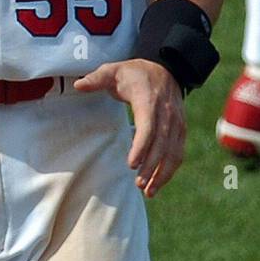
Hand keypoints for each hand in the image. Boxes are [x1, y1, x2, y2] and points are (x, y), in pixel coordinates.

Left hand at [74, 60, 185, 196]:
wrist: (166, 69)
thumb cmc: (134, 73)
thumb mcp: (113, 70)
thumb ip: (96, 78)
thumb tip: (78, 85)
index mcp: (149, 101)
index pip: (148, 127)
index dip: (141, 147)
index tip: (131, 164)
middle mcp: (167, 114)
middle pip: (162, 145)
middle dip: (151, 167)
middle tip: (138, 184)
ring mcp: (177, 123)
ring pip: (173, 152)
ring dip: (162, 173)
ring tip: (148, 191)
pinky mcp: (181, 130)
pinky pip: (178, 152)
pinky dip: (170, 169)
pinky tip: (157, 183)